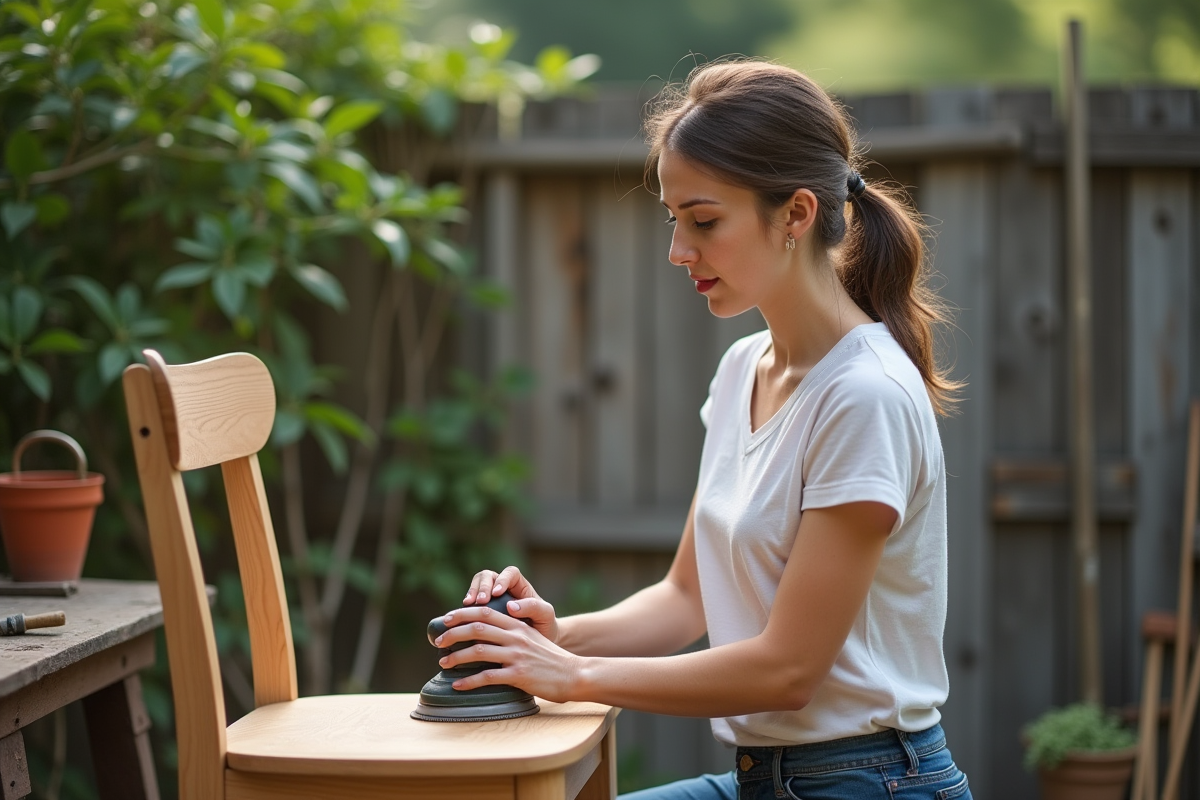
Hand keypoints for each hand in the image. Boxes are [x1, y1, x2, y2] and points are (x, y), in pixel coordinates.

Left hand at [436, 605, 580, 701]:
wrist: (573, 674)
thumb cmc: (551, 659)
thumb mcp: (532, 638)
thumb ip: (512, 634)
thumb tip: (485, 637)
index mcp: (518, 625)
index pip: (485, 613)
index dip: (462, 614)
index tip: (447, 620)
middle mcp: (516, 637)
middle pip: (477, 628)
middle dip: (453, 634)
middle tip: (438, 641)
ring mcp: (517, 655)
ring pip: (478, 651)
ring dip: (456, 657)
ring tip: (443, 663)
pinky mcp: (519, 675)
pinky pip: (488, 677)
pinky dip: (469, 681)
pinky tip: (458, 685)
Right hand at [463, 565, 557, 642]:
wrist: (538, 645)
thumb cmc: (544, 625)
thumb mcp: (545, 615)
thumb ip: (533, 607)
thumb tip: (510, 606)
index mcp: (520, 585)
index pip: (510, 573)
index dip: (502, 579)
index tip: (497, 593)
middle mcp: (504, 588)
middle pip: (488, 576)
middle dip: (482, 586)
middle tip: (480, 601)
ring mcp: (491, 599)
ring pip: (476, 586)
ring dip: (471, 593)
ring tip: (468, 606)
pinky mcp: (482, 612)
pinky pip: (471, 605)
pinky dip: (466, 608)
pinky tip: (464, 618)